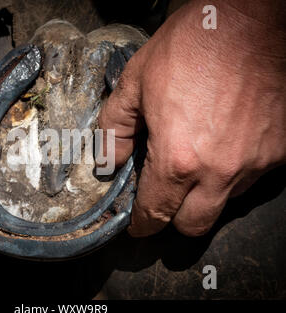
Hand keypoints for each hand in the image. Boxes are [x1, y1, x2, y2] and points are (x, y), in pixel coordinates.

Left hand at [99, 0, 285, 236]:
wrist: (253, 17)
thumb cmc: (194, 44)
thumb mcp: (136, 81)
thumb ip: (114, 129)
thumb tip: (108, 162)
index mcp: (178, 157)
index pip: (156, 211)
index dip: (144, 224)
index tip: (140, 226)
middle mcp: (220, 169)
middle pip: (195, 225)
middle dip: (174, 220)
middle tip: (165, 201)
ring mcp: (256, 162)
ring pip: (225, 202)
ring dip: (206, 192)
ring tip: (195, 160)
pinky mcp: (281, 150)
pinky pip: (253, 177)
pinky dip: (234, 170)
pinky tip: (224, 144)